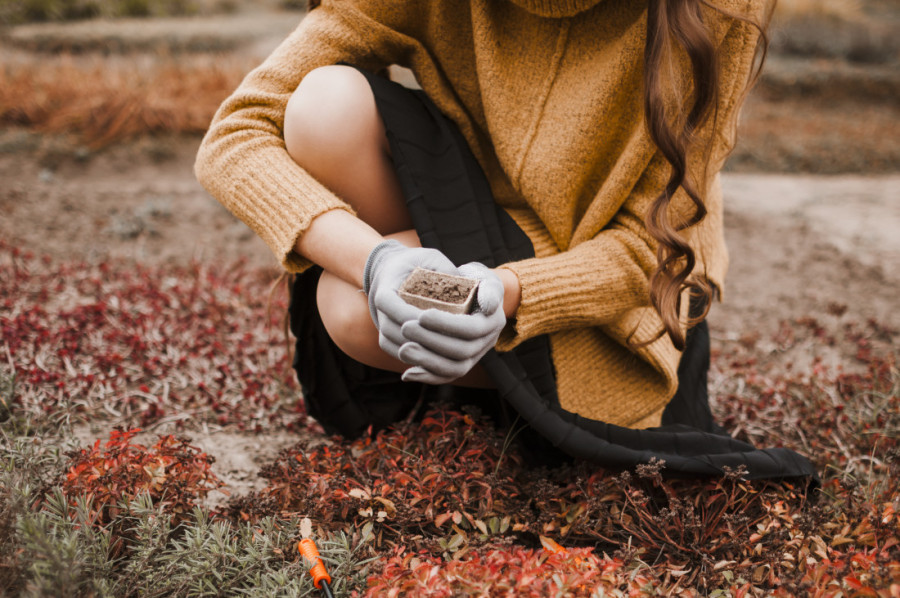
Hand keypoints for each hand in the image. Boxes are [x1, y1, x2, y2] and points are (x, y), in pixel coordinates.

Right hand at [363, 240, 459, 361]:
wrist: (393, 270)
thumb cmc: (415, 263)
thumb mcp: (430, 258)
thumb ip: (446, 270)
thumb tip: (469, 286)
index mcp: (385, 289)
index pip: (395, 308)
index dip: (415, 317)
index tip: (438, 320)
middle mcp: (378, 310)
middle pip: (395, 331)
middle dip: (421, 338)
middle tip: (448, 340)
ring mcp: (381, 325)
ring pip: (396, 345)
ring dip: (419, 350)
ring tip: (445, 350)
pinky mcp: (386, 337)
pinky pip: (396, 352)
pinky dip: (414, 357)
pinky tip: (436, 357)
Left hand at [398, 262, 505, 383]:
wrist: (469, 296)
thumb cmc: (471, 280)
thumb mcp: (481, 276)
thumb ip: (488, 287)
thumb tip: (489, 305)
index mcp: (493, 322)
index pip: (471, 329)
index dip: (446, 324)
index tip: (421, 315)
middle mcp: (487, 343)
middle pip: (461, 352)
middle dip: (431, 341)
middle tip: (405, 328)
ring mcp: (475, 357)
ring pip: (454, 369)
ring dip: (426, 361)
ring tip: (403, 350)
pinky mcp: (461, 364)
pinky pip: (445, 377)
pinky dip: (426, 377)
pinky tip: (407, 374)